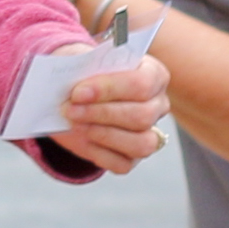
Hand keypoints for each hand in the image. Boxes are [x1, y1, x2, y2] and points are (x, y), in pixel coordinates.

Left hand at [49, 51, 170, 174]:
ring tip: (75, 124)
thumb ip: (85, 67)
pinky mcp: (132, 157)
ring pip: (141, 144)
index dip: (110, 89)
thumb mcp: (83, 63)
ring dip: (103, 135)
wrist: (75, 96)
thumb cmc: (85, 74)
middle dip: (101, 113)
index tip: (79, 92)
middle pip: (142, 116)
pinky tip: (83, 140)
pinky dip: (100, 154)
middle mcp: (158, 105)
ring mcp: (149, 134)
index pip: (142, 83)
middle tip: (70, 109)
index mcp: (154, 75)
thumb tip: (77, 83)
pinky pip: (123, 164)